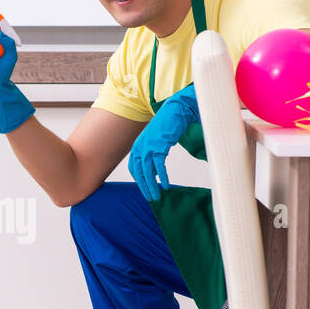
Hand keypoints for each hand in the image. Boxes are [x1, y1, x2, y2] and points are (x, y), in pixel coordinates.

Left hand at [128, 85, 199, 201]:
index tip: (145, 190)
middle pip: (139, 172)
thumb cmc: (167, 126)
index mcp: (138, 146)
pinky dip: (162, 176)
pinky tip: (166, 184)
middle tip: (151, 198)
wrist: (175, 111)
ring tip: (158, 195)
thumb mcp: (155, 142)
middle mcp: (140, 147)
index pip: (134, 168)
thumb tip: (153, 171)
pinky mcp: (159, 145)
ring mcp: (149, 146)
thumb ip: (152, 155)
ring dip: (152, 185)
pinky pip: (159, 165)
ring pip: (147, 171)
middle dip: (144, 186)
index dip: (139, 181)